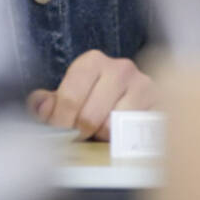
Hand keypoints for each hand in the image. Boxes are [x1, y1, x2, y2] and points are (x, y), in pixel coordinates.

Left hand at [26, 49, 155, 140]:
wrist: (133, 96)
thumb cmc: (96, 96)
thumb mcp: (69, 94)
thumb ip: (48, 102)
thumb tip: (40, 107)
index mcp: (92, 61)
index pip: (69, 98)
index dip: (60, 122)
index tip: (59, 132)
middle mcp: (120, 68)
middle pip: (90, 117)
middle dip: (82, 132)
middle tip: (81, 135)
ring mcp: (143, 86)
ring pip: (113, 128)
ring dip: (105, 136)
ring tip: (103, 129)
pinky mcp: (159, 106)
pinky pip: (135, 134)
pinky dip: (126, 139)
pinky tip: (121, 132)